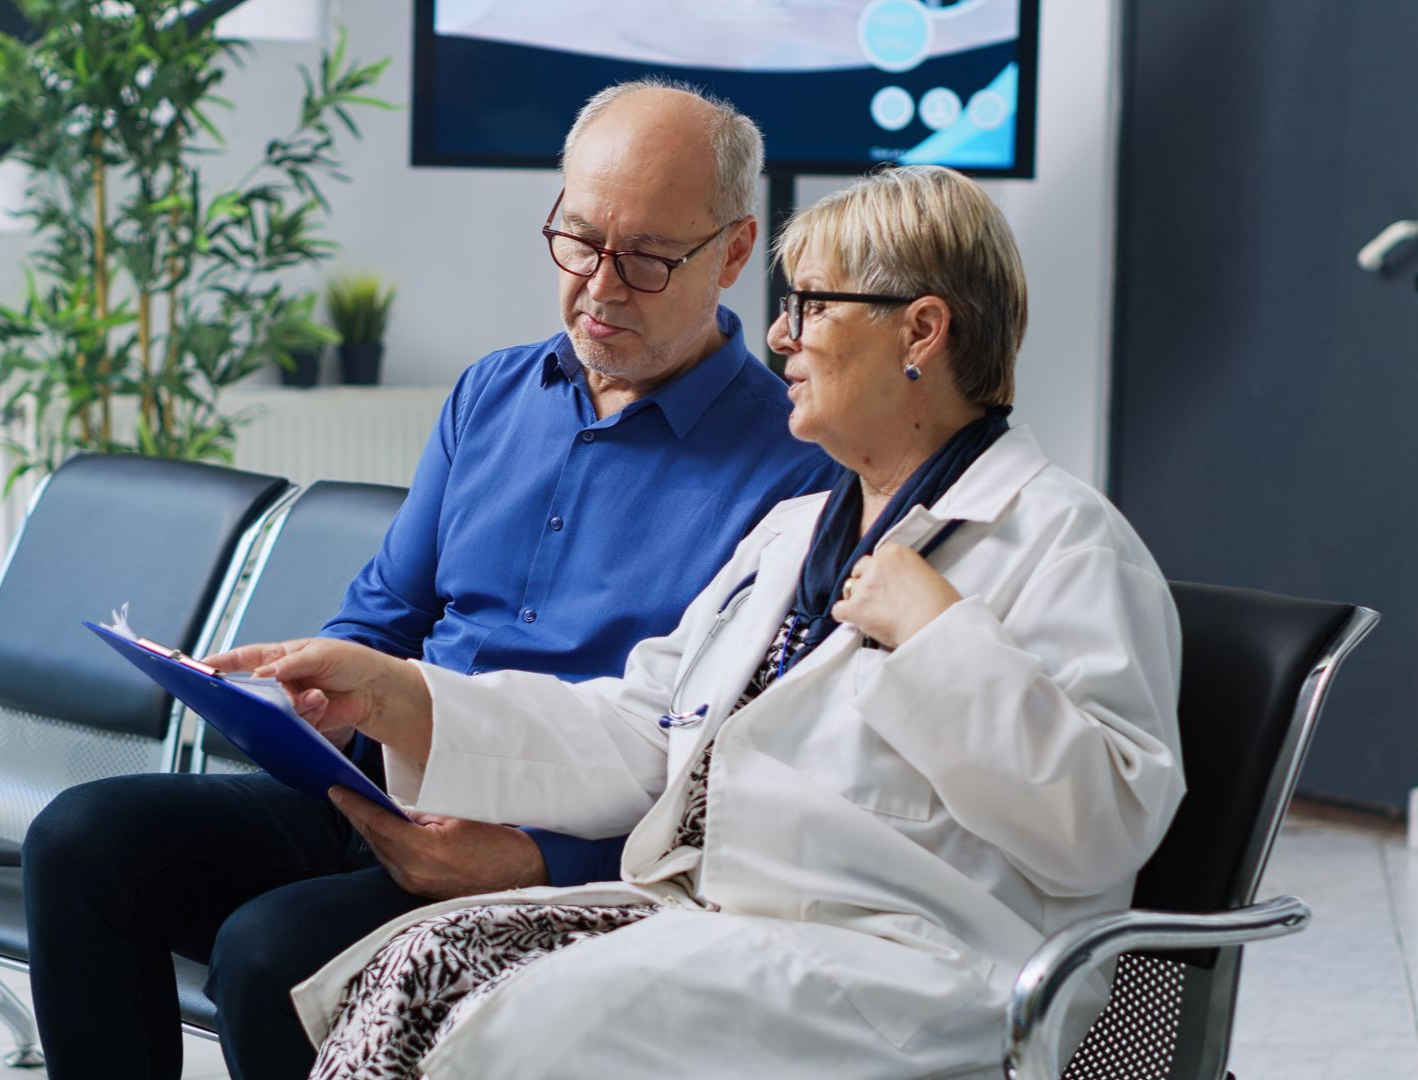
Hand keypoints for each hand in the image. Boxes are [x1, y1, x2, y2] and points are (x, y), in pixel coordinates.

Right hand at [205, 638, 432, 762]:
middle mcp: (281, 681)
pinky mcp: (304, 722)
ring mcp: (291, 703)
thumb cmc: (350, 662)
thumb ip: (289, 664)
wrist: (377, 689)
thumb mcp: (320, 653)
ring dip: (294, 704)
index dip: (220, 663)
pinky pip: (295, 723)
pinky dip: (309, 714)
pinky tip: (322, 704)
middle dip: (253, 694)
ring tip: (316, 696)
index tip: (197, 666)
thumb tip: (261, 674)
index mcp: (280, 657)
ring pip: (275, 710)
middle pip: (254, 690)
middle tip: (253, 696)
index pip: (244, 658)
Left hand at [329, 786, 548, 899]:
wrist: (521, 874)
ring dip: (370, 831)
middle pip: (375, 839)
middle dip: (357, 815)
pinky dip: (385, 846)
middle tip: (341, 794)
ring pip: (381, 853)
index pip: (379, 823)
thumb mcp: (458, 817)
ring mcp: (415, 884)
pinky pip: (393, 864)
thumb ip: (422, 816)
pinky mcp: (420, 890)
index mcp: (423, 850)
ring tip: (358, 809)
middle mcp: (413, 872)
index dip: (355, 805)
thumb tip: (397, 812)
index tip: (336, 790)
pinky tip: (382, 832)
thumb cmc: (496, 842)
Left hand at [830, 542, 962, 648]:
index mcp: (895, 552)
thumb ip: (906, 571)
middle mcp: (876, 565)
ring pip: (849, 589)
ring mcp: (864, 586)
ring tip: (873, 613)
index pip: (877, 556)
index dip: (880, 571)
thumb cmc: (941, 605)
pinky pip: (838, 609)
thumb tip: (899, 582)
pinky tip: (856, 620)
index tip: (887, 583)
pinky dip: (845, 615)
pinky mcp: (855, 608)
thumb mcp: (927, 574)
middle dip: (866, 582)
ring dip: (858, 599)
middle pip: (860, 569)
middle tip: (879, 597)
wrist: (934, 627)